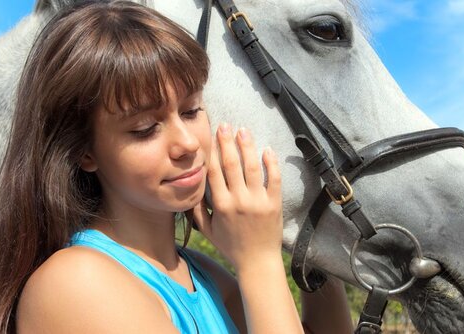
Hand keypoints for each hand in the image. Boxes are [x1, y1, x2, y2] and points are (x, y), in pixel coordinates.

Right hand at [192, 124, 281, 271]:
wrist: (257, 262)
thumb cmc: (231, 246)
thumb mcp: (208, 231)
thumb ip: (197, 210)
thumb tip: (190, 189)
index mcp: (221, 205)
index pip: (213, 172)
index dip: (210, 152)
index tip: (208, 137)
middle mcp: (238, 200)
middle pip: (231, 164)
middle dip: (226, 142)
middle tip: (225, 125)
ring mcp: (258, 201)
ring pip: (251, 167)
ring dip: (246, 146)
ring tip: (243, 130)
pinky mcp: (274, 203)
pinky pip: (274, 179)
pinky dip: (271, 163)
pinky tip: (267, 150)